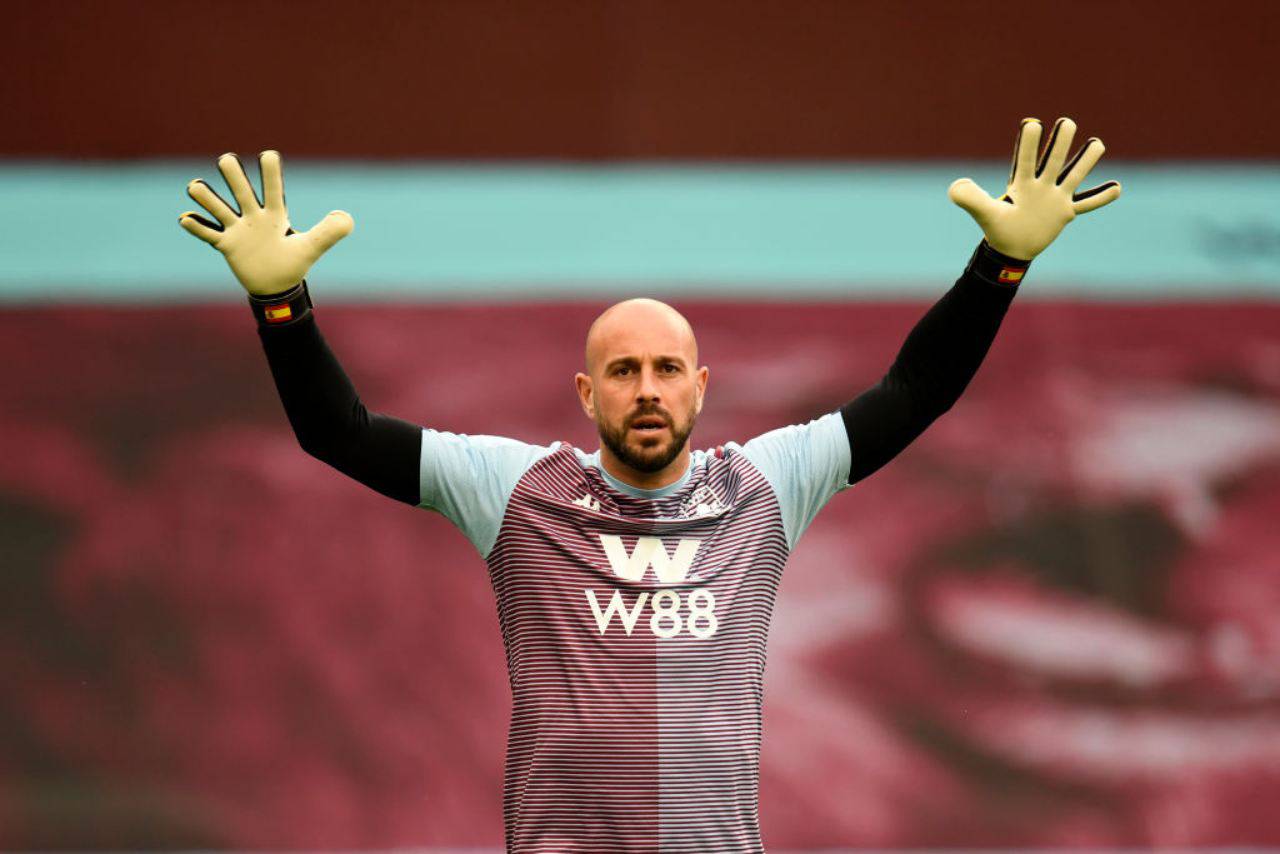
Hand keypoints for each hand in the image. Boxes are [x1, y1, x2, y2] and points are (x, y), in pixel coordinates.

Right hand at [179, 151, 352, 295]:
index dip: (272, 174)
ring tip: (195, 186)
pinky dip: (197, 227)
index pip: (274, 190)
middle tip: (227, 160)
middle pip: (242, 192)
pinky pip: (208, 234)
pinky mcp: (226, 245)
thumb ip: (329, 232)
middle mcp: (254, 216)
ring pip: (219, 209)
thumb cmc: (293, 262)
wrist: (275, 286)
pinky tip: (186, 218)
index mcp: (275, 214)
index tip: (269, 155)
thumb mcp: (312, 247)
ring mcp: (237, 229)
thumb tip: (347, 218)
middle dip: (234, 176)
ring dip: (207, 198)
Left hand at [949, 117, 1120, 260]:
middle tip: (1066, 122)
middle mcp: (1041, 185)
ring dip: (1085, 161)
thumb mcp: (983, 213)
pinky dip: (1100, 197)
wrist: (1011, 248)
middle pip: (1053, 160)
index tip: (1031, 123)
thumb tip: (957, 184)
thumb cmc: (998, 228)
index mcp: (1022, 183)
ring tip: (1096, 145)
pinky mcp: (1065, 212)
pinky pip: (1087, 204)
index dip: (1027, 143)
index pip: (1025, 160)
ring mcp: (1056, 197)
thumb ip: (968, 198)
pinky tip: (1117, 188)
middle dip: (1059, 142)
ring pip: (1074, 175)